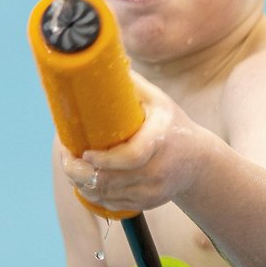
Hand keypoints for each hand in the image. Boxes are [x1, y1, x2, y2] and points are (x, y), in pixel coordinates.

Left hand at [61, 74, 206, 212]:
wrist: (199, 161)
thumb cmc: (172, 124)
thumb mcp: (159, 100)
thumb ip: (132, 85)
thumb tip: (101, 61)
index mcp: (162, 140)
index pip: (132, 157)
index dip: (105, 159)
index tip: (85, 152)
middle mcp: (159, 169)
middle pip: (112, 180)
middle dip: (81, 172)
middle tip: (66, 160)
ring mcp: (155, 190)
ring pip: (109, 194)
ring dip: (82, 184)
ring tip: (71, 169)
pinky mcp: (149, 202)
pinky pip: (114, 205)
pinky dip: (95, 196)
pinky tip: (85, 183)